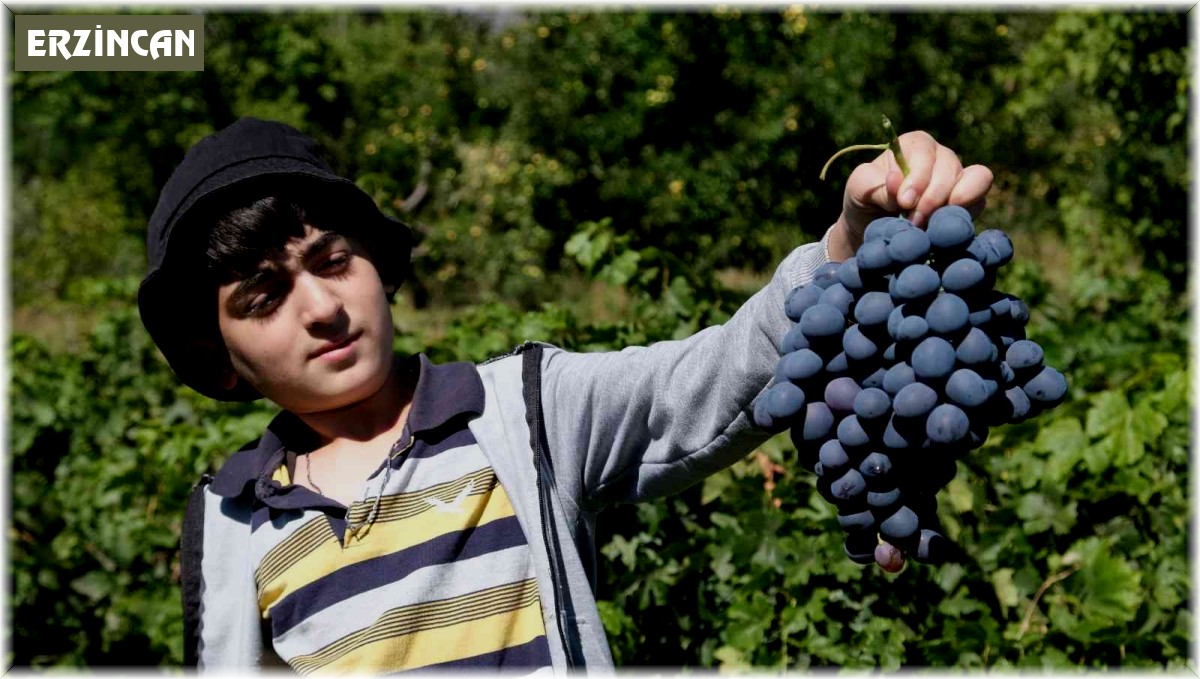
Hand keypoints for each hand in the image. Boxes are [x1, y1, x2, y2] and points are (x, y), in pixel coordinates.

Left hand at [827, 131, 992, 261]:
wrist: (874, 229)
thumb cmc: (865, 201)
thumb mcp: (858, 189)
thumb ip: (874, 184)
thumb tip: (897, 179)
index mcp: (913, 145)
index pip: (925, 152)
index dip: (918, 177)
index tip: (904, 202)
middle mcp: (940, 156)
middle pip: (950, 167)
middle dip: (933, 198)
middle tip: (914, 221)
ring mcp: (958, 177)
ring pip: (975, 179)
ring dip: (953, 205)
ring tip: (929, 224)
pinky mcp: (969, 200)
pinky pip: (981, 200)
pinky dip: (965, 214)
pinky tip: (943, 227)